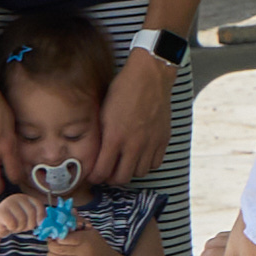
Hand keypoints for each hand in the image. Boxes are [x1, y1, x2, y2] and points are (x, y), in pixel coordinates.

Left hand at [89, 44, 176, 188]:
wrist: (149, 77)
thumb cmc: (123, 90)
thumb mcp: (103, 112)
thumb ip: (101, 136)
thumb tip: (96, 154)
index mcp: (114, 137)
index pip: (102, 171)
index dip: (95, 177)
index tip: (93, 175)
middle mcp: (133, 144)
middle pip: (122, 178)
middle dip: (111, 178)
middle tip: (107, 172)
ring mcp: (150, 143)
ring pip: (139, 173)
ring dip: (129, 171)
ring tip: (124, 163)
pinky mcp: (163, 139)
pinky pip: (155, 163)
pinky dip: (146, 163)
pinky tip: (140, 155)